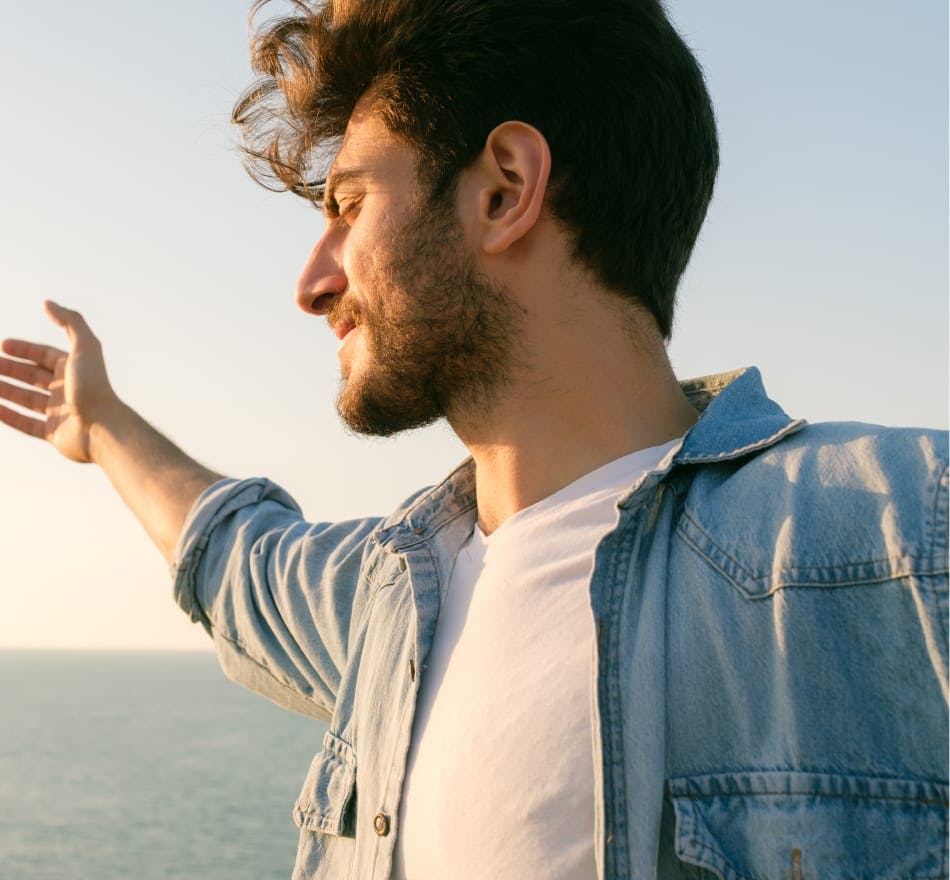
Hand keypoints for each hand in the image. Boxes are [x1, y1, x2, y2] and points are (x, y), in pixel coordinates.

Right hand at [0, 301, 121, 462]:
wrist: (103, 427)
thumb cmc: (94, 386)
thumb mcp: (85, 347)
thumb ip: (70, 322)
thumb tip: (47, 302)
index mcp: (74, 369)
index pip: (44, 355)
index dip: (24, 349)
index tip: (2, 346)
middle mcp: (67, 389)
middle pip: (33, 376)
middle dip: (10, 369)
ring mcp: (60, 412)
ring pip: (27, 399)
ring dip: (5, 390)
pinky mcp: (55, 433)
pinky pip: (27, 424)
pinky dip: (9, 416)